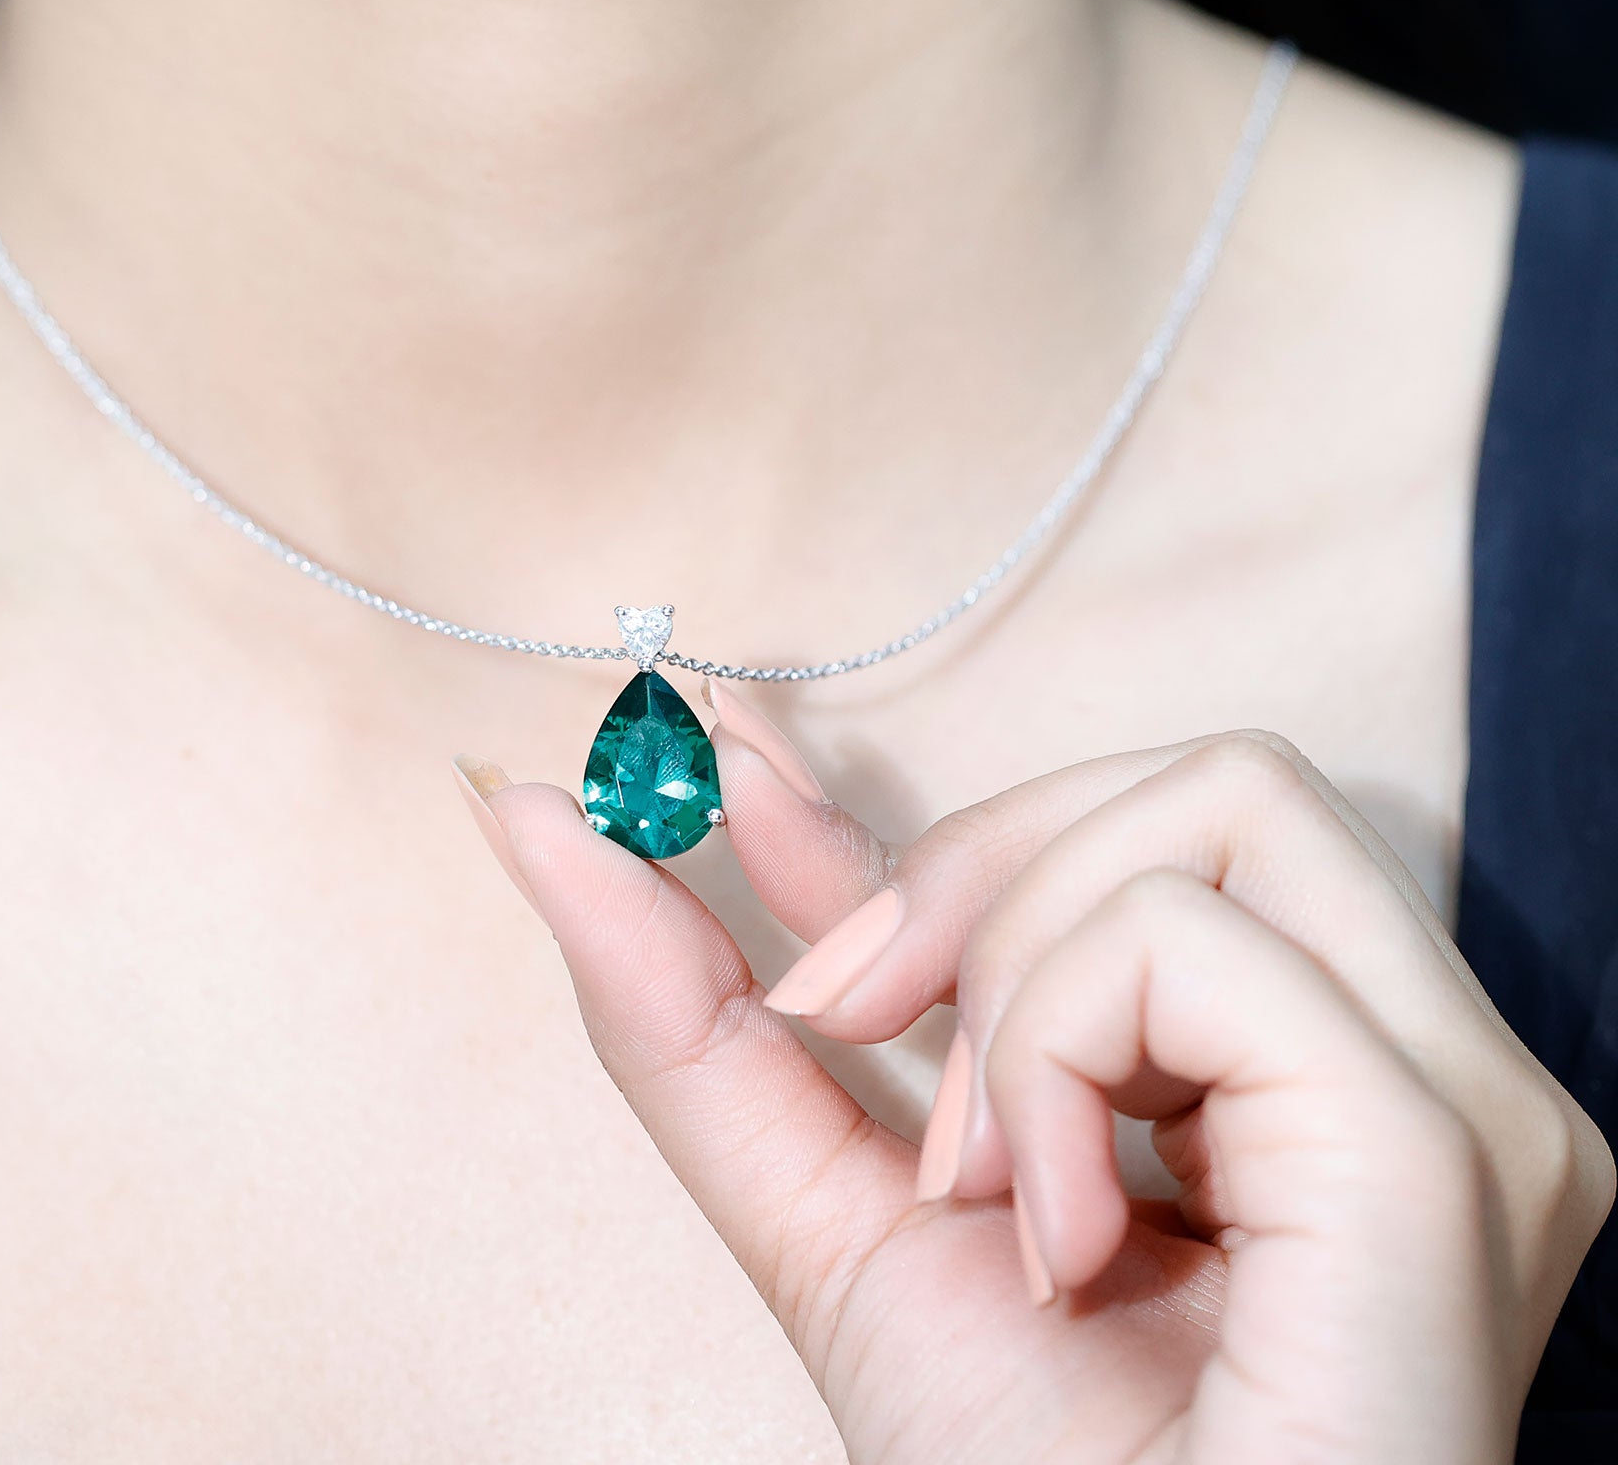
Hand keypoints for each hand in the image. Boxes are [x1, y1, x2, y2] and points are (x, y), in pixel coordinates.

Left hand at [452, 707, 1613, 1464]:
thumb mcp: (831, 1221)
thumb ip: (696, 1017)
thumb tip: (533, 812)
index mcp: (1284, 1070)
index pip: (1106, 844)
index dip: (924, 784)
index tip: (727, 740)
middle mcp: (1395, 1050)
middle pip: (1183, 781)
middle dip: (967, 883)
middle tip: (866, 1030)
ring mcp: (1444, 1084)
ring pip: (1200, 813)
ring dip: (1026, 988)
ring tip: (1006, 1193)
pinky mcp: (1439, 1137)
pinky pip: (1186, 940)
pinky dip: (1063, 1063)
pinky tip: (1071, 1238)